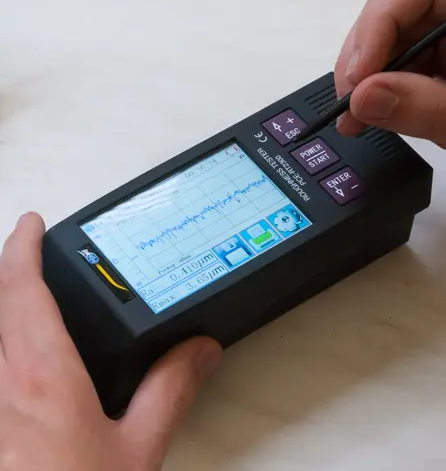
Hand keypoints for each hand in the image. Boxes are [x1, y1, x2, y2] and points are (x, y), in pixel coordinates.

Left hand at [0, 213, 221, 470]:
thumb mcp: (136, 453)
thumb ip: (169, 391)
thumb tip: (200, 350)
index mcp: (40, 378)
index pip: (21, 290)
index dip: (22, 248)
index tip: (32, 224)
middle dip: (8, 273)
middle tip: (26, 258)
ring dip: (2, 308)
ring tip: (25, 302)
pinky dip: (2, 344)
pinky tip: (17, 361)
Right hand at [335, 0, 445, 168]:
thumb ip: (427, 110)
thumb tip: (361, 100)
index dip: (376, 29)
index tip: (356, 82)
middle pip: (401, 11)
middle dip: (366, 58)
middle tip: (348, 107)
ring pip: (401, 39)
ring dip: (374, 80)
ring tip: (362, 120)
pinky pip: (415, 62)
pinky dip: (396, 91)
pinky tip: (396, 116)